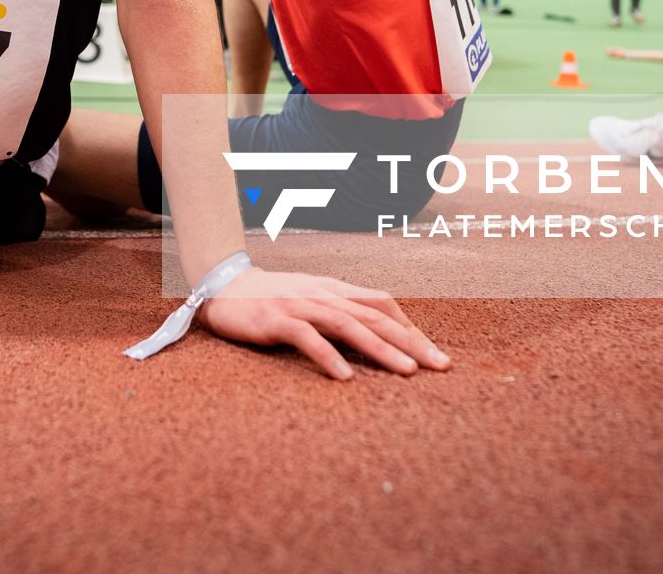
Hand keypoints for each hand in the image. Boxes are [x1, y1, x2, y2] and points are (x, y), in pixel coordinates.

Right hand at [199, 268, 449, 379]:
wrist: (222, 284)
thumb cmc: (270, 298)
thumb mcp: (310, 299)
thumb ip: (339, 311)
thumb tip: (375, 334)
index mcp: (334, 289)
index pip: (382, 303)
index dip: (410, 326)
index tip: (434, 353)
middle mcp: (323, 294)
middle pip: (375, 315)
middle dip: (411, 341)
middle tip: (440, 365)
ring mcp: (300, 305)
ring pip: (349, 325)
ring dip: (381, 349)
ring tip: (407, 372)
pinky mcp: (276, 319)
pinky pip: (307, 338)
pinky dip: (328, 356)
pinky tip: (345, 378)